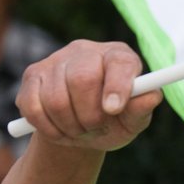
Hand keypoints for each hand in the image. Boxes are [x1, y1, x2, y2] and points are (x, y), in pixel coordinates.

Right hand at [16, 40, 161, 151]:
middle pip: (82, 78)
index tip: (113, 110)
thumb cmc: (113, 120)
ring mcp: (56, 61)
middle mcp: (87, 51)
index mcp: (118, 56)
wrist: (80, 129)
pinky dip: (47, 127)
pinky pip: (32, 106)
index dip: (117, 85)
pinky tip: (59, 130)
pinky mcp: (32, 76)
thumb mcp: (132, 121)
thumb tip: (152, 96)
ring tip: (80, 131)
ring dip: (69, 126)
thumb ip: (142, 108)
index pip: (119, 63)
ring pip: (55, 98)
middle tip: (95, 128)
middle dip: (89, 114)